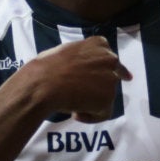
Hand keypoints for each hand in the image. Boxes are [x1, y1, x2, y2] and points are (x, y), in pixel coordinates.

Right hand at [12, 36, 130, 121]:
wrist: (44, 83)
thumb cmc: (47, 66)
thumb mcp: (66, 52)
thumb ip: (81, 57)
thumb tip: (82, 70)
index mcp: (99, 44)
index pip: (110, 57)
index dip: (107, 70)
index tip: (115, 78)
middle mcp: (110, 58)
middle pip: (113, 76)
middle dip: (103, 86)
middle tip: (86, 96)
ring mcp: (111, 79)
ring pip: (106, 96)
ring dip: (92, 102)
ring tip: (71, 105)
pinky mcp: (108, 98)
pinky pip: (103, 113)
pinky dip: (91, 116)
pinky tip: (75, 114)